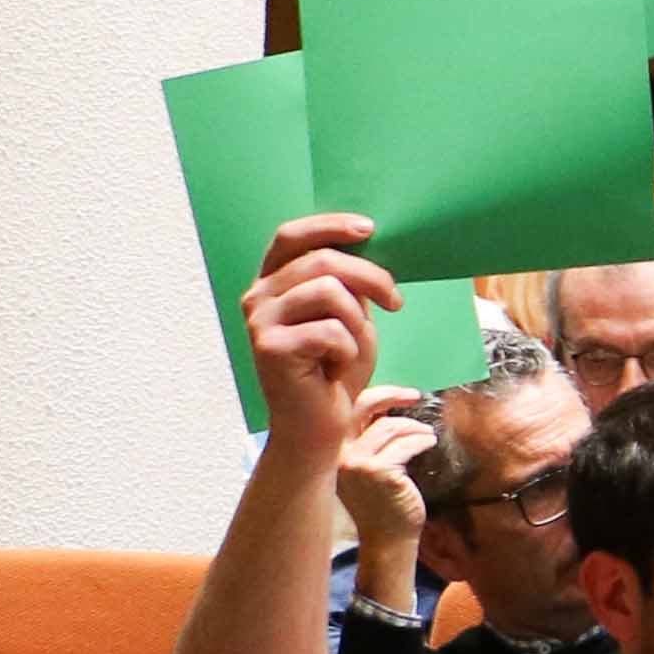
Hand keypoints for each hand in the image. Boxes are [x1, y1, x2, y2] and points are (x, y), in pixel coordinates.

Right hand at [240, 211, 397, 459]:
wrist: (319, 427)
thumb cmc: (337, 369)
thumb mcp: (350, 315)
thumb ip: (348, 282)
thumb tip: (368, 242)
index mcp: (273, 283)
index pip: (291, 235)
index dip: (330, 225)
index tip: (370, 229)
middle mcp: (258, 297)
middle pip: (322, 260)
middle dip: (371, 277)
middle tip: (396, 300)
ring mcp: (259, 322)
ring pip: (329, 291)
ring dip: (358, 321)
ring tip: (351, 348)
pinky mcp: (270, 348)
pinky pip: (331, 330)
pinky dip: (349, 350)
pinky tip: (336, 369)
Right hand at [330, 392, 435, 583]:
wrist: (388, 540)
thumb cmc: (382, 503)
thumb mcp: (367, 468)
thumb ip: (368, 440)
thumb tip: (385, 408)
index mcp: (331, 452)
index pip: (348, 410)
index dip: (377, 396)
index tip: (402, 395)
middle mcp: (338, 455)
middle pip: (363, 407)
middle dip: (391, 395)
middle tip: (414, 396)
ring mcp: (356, 463)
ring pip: (390, 426)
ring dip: (414, 427)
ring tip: (426, 434)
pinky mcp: (378, 471)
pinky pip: (405, 443)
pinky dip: (421, 440)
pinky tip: (429, 442)